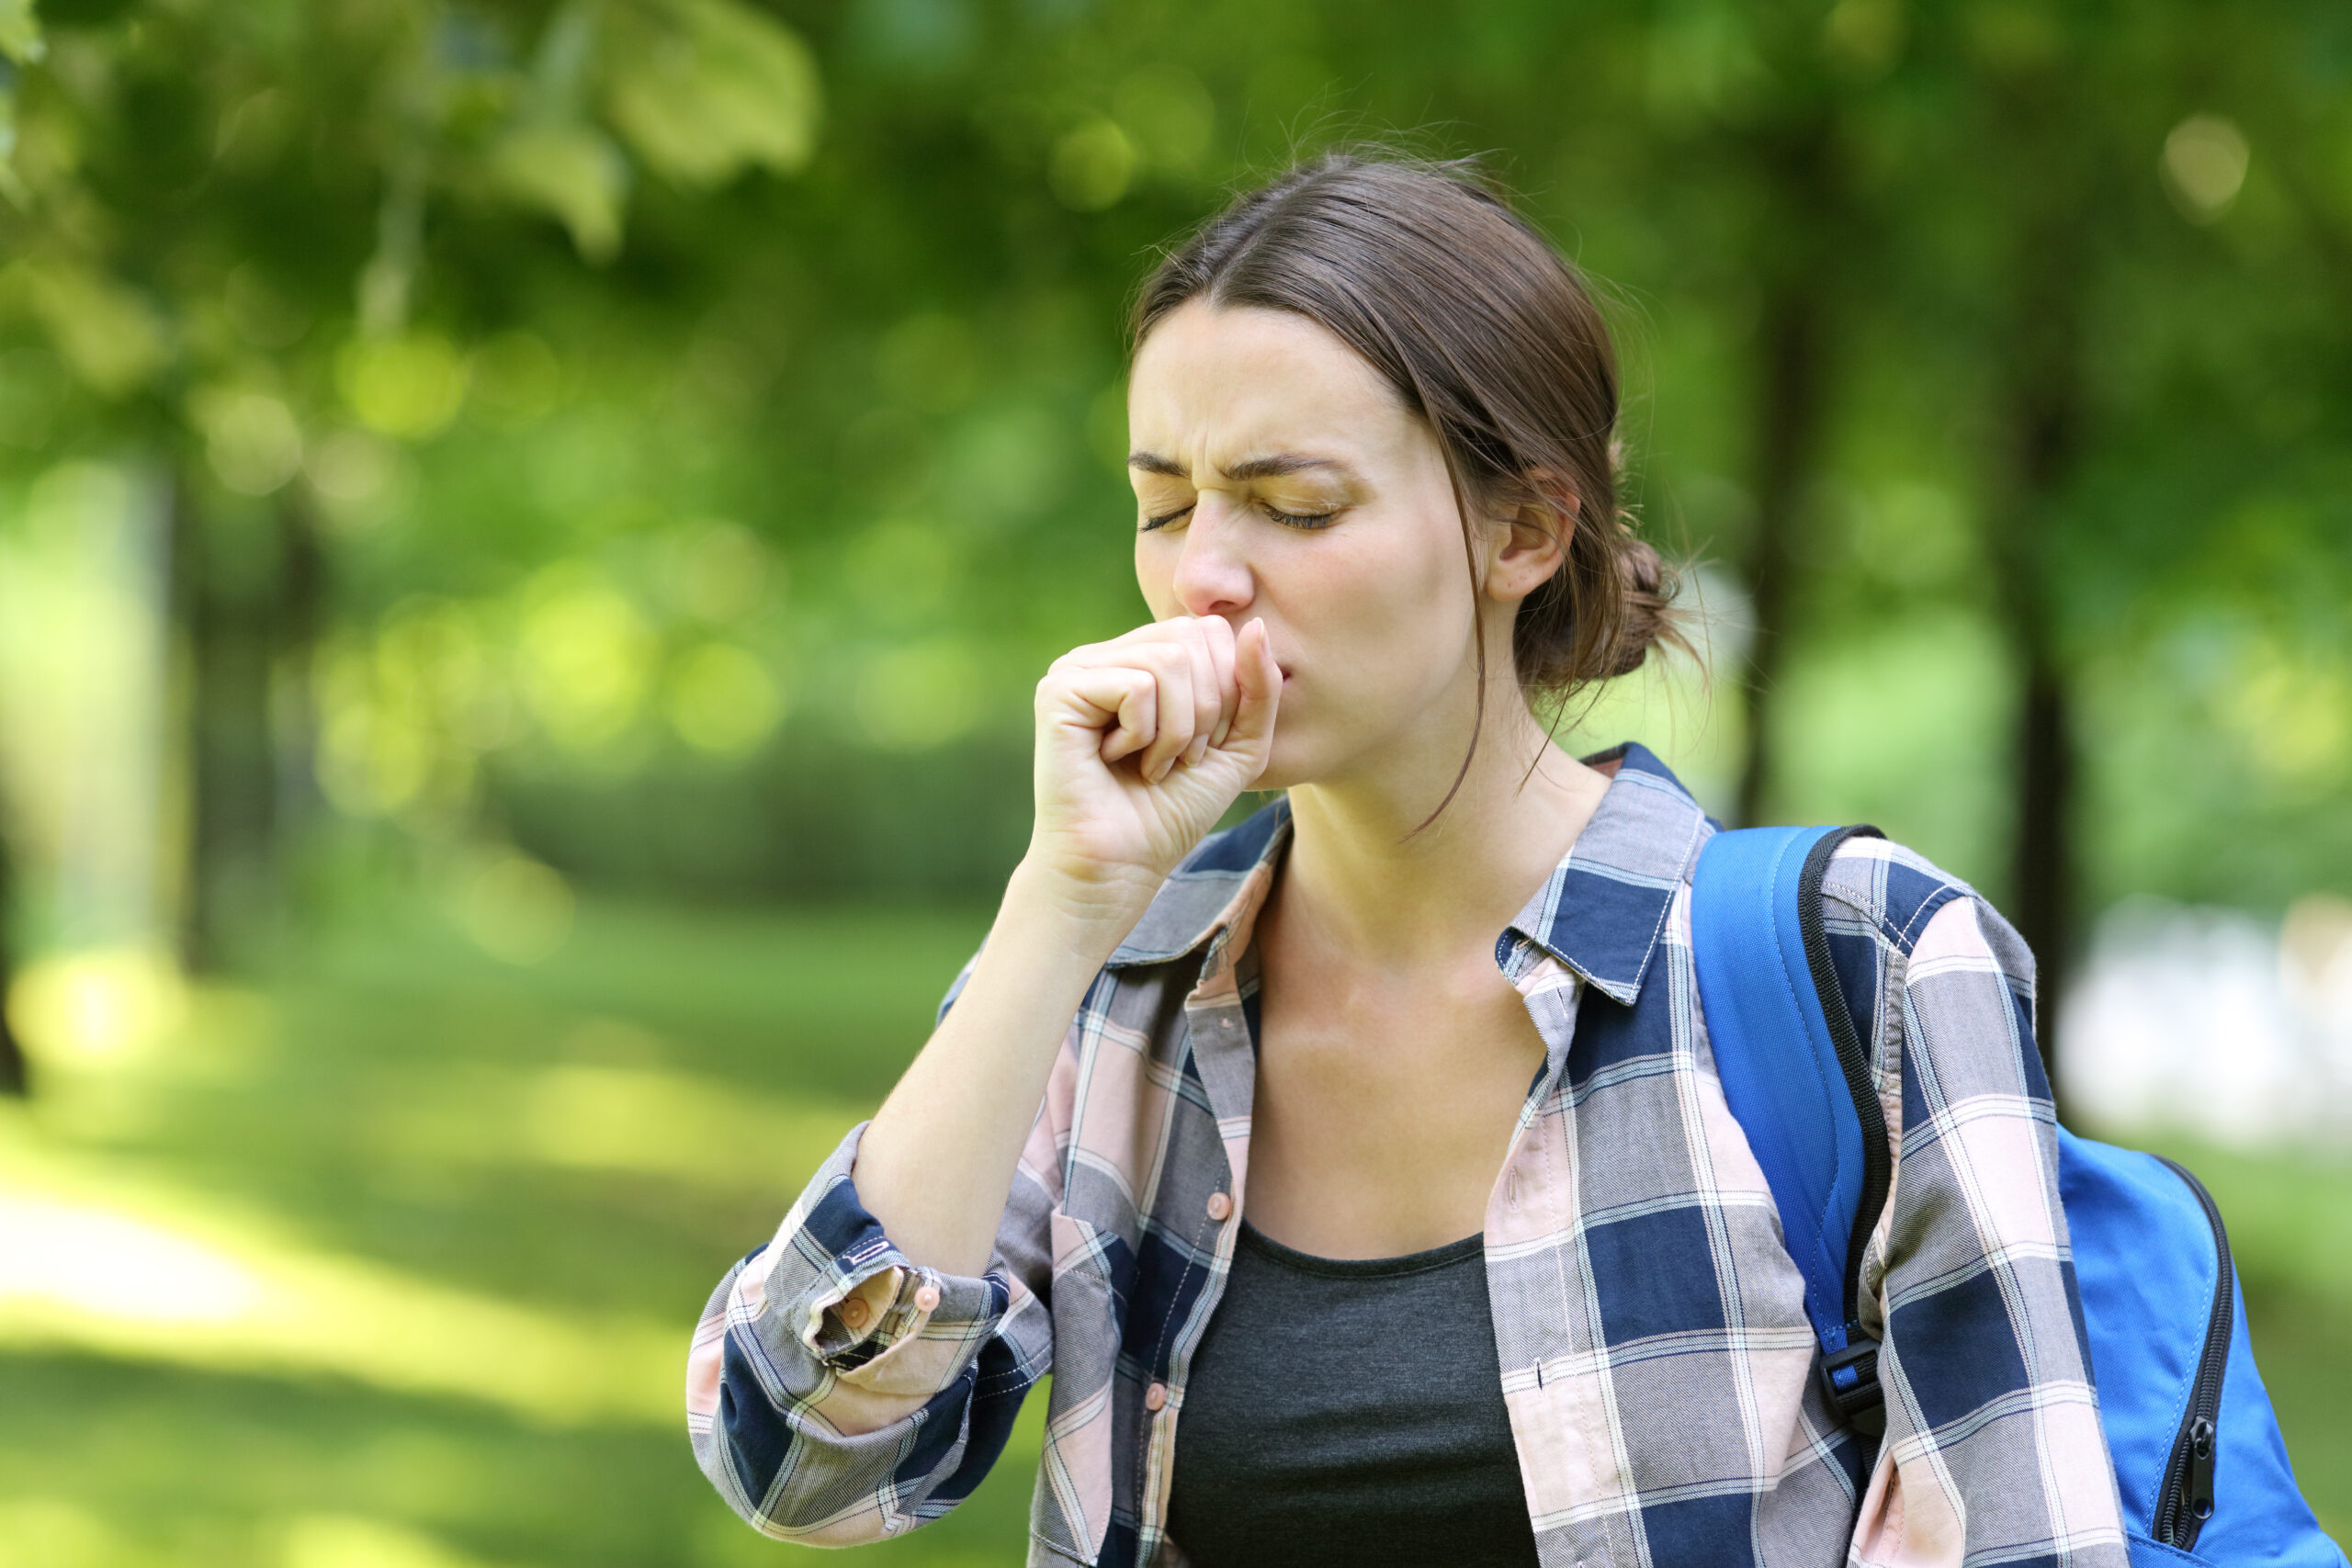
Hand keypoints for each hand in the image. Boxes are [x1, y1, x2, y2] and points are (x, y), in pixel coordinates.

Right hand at [1027, 615, 1280, 896]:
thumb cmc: (1171, 812)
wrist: (1118, 868)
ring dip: (1177, 730)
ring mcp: (1078, 668)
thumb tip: (1256, 625)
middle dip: (1205, 712)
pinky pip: (1139, 686)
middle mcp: (1107, 654)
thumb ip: (1258, 689)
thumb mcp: (1238, 747)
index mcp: (1144, 658)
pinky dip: (1145, 735)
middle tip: (1175, 760)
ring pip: (1170, 660)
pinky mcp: (1059, 690)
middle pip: (1193, 638)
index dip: (1227, 691)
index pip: (1211, 630)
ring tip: (1150, 765)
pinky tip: (1115, 760)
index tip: (1200, 747)